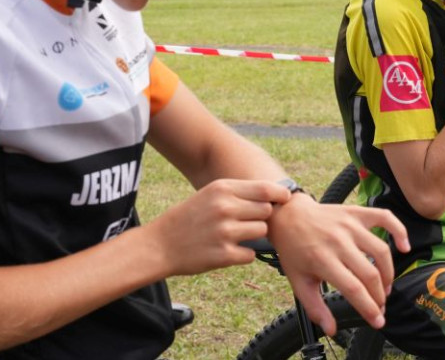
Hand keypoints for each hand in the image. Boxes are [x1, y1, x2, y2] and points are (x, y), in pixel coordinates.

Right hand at [146, 179, 288, 275]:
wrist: (159, 245)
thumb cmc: (188, 218)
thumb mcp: (209, 195)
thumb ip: (238, 194)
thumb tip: (274, 195)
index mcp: (222, 189)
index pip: (265, 189)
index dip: (279, 194)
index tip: (285, 198)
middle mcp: (225, 208)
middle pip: (266, 211)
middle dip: (261, 217)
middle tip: (244, 222)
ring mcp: (225, 232)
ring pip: (261, 232)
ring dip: (253, 236)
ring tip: (233, 236)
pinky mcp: (224, 255)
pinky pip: (250, 254)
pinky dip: (243, 254)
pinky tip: (227, 251)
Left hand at [267, 198, 409, 334]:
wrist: (289, 216)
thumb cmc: (294, 250)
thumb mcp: (298, 282)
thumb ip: (315, 308)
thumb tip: (332, 329)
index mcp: (322, 260)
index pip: (354, 288)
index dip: (369, 308)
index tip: (378, 321)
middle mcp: (338, 241)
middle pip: (370, 274)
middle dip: (379, 296)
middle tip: (380, 307)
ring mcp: (350, 225)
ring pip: (381, 251)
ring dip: (388, 274)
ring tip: (384, 287)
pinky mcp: (357, 213)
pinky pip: (385, 218)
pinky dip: (400, 231)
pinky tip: (404, 247)